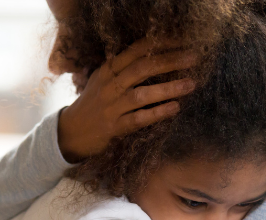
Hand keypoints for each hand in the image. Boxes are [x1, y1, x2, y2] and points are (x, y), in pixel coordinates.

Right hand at [58, 38, 197, 161]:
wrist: (71, 132)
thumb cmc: (93, 104)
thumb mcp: (103, 80)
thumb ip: (124, 68)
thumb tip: (156, 55)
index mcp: (108, 70)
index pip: (137, 50)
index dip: (161, 43)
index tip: (182, 40)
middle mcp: (109, 85)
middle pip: (142, 68)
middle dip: (170, 61)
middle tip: (194, 58)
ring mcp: (111, 107)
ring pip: (142, 94)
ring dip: (169, 88)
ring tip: (191, 84)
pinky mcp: (114, 128)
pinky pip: (139, 119)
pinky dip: (158, 113)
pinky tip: (175, 108)